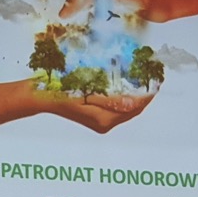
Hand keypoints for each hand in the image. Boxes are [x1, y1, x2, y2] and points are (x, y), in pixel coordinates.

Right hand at [0, 79, 154, 133]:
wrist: (39, 95)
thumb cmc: (58, 90)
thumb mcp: (85, 90)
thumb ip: (110, 98)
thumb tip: (134, 100)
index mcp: (104, 120)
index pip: (135, 108)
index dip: (149, 93)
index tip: (158, 78)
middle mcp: (105, 124)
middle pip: (134, 108)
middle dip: (145, 91)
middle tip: (154, 73)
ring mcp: (101, 120)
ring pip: (127, 107)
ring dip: (136, 91)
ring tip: (144, 74)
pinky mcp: (96, 115)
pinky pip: (117, 105)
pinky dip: (124, 93)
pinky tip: (128, 80)